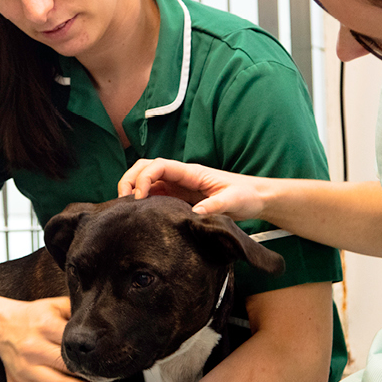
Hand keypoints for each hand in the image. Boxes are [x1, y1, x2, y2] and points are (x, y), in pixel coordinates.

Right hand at [0, 298, 111, 381]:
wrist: (2, 327)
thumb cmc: (38, 316)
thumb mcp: (57, 305)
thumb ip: (79, 311)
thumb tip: (107, 318)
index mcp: (45, 326)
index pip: (74, 343)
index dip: (95, 353)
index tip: (112, 359)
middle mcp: (33, 348)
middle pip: (66, 368)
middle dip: (93, 378)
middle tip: (113, 381)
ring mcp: (25, 368)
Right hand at [117, 158, 266, 220]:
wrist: (256, 199)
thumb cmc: (247, 195)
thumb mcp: (233, 201)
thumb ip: (215, 206)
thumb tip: (195, 213)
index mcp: (192, 172)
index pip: (159, 166)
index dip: (144, 178)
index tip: (138, 197)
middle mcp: (181, 176)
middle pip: (146, 168)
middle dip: (130, 180)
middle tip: (124, 202)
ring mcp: (178, 186)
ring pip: (146, 180)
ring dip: (133, 189)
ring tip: (127, 209)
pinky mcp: (178, 197)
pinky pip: (154, 195)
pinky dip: (142, 200)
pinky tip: (139, 214)